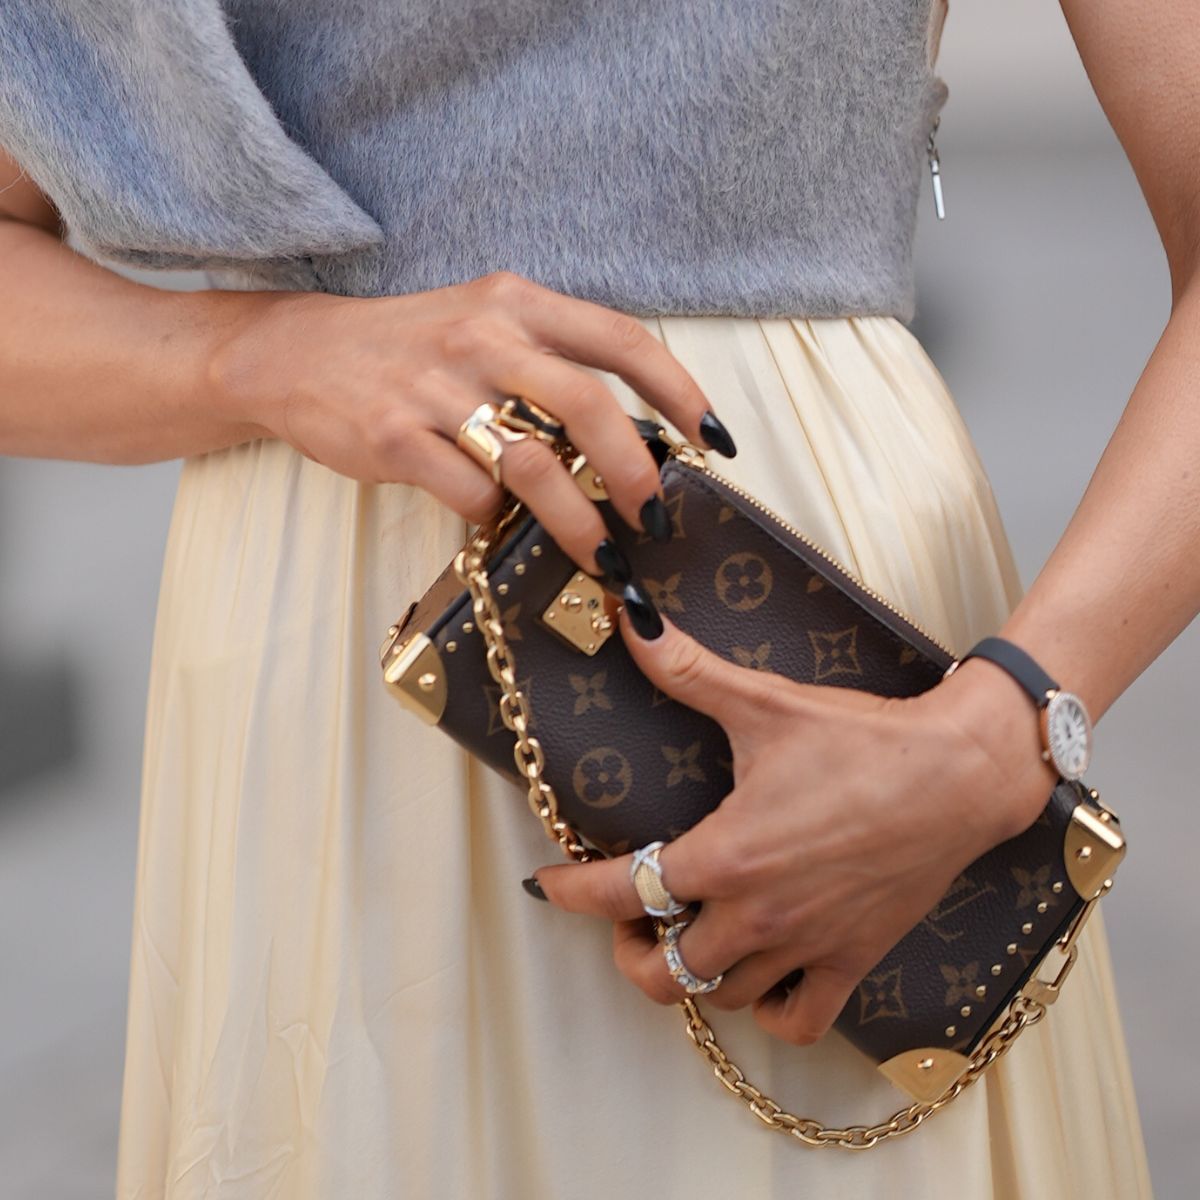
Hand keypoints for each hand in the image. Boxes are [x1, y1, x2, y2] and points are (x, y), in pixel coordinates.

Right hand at [209, 270, 735, 577]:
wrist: (296, 353)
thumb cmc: (408, 348)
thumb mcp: (484, 325)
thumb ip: (551, 360)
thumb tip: (629, 436)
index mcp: (517, 303)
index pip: (623, 340)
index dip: (681, 392)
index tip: (714, 441)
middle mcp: (482, 337)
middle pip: (588, 404)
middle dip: (636, 471)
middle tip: (655, 516)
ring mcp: (435, 388)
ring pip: (533, 463)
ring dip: (579, 521)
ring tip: (603, 556)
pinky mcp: (393, 438)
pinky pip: (468, 494)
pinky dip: (496, 520)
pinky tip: (501, 525)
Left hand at [534, 613, 1057, 1044]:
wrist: (961, 772)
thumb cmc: (863, 740)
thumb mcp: (765, 703)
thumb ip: (689, 670)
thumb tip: (631, 623)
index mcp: (726, 855)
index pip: (622, 891)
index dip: (571, 892)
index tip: (548, 884)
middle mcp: (759, 914)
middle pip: (663, 972)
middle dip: (629, 949)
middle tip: (628, 918)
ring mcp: (806, 945)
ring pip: (720, 999)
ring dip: (689, 976)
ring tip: (684, 938)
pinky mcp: (852, 958)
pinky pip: (799, 1022)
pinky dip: (768, 1012)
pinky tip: (757, 976)